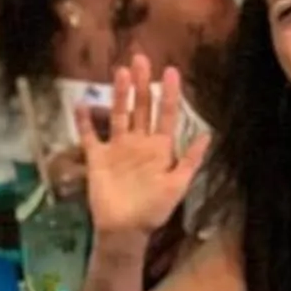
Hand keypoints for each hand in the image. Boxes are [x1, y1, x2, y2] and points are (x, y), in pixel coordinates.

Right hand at [83, 60, 207, 246]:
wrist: (125, 230)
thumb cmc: (153, 210)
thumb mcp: (178, 185)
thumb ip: (190, 160)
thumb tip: (208, 134)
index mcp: (160, 148)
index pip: (167, 115)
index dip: (170, 94)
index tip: (171, 71)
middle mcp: (139, 143)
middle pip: (141, 108)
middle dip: (142, 84)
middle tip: (142, 59)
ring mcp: (117, 149)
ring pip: (119, 115)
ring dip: (119, 95)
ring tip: (120, 72)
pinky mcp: (98, 158)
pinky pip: (90, 136)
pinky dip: (85, 122)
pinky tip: (81, 104)